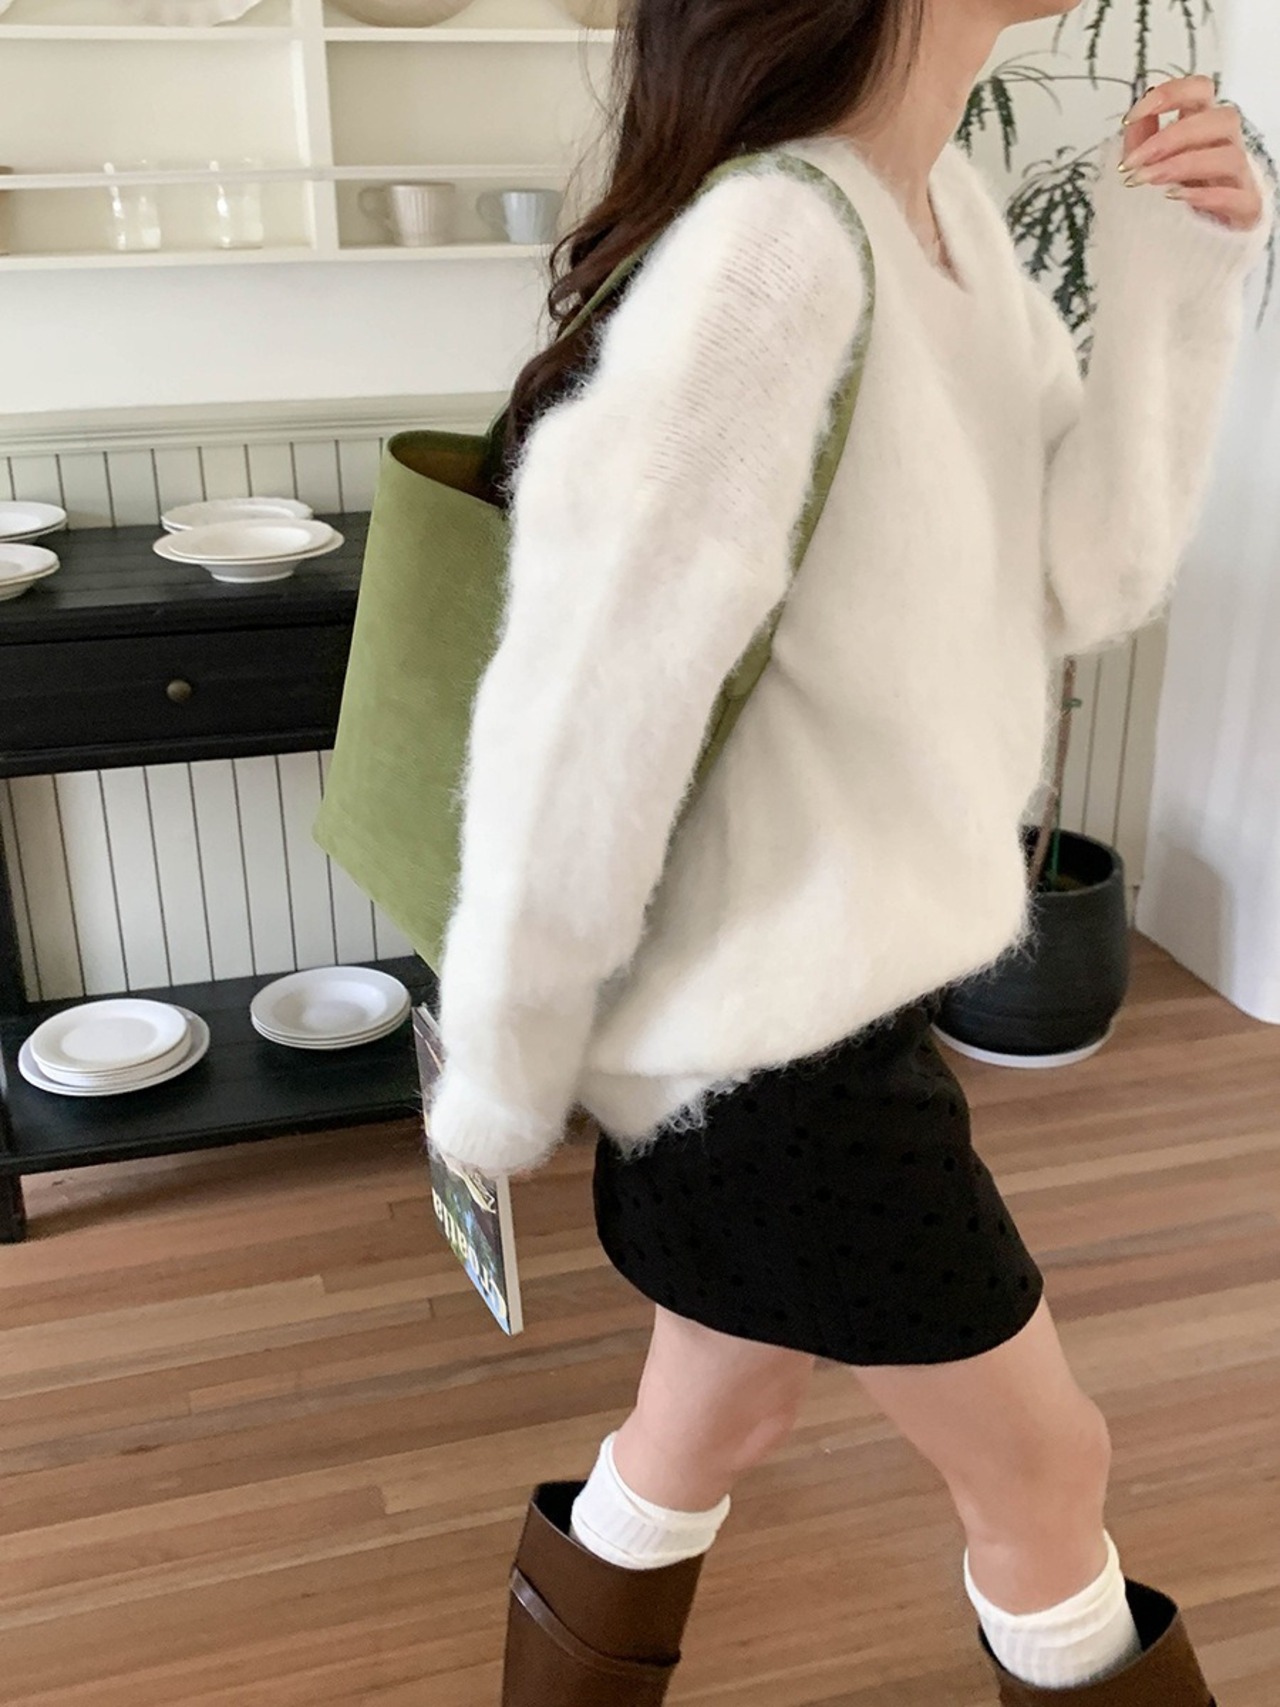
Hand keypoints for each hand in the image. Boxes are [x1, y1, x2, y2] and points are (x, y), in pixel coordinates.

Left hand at [1122, 76, 1264, 232]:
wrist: (1172, 259)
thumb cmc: (1160, 209)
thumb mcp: (1141, 171)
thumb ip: (1138, 143)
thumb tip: (1134, 118)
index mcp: (1200, 131)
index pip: (1200, 91)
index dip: (1169, 94)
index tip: (1131, 116)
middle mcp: (1224, 148)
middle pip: (1222, 118)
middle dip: (1173, 136)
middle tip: (1134, 162)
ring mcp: (1238, 180)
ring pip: (1231, 156)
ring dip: (1184, 165)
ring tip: (1147, 182)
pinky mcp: (1245, 213)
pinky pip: (1240, 198)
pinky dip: (1208, 196)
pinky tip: (1177, 199)